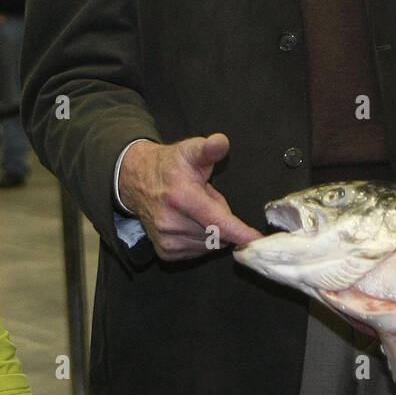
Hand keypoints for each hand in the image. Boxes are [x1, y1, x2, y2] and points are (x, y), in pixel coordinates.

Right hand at [118, 134, 262, 259]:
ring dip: (213, 230)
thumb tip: (221, 142)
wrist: (138, 181)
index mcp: (181, 197)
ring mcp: (167, 240)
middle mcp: (171, 222)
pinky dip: (203, 240)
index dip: (239, 232)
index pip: (217, 221)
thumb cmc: (170, 165)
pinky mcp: (166, 252)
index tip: (256, 239)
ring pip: (211, 244)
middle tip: (209, 199)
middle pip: (218, 232)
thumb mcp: (191, 150)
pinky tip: (191, 222)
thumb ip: (209, 148)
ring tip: (197, 209)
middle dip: (223, 219)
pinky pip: (199, 251)